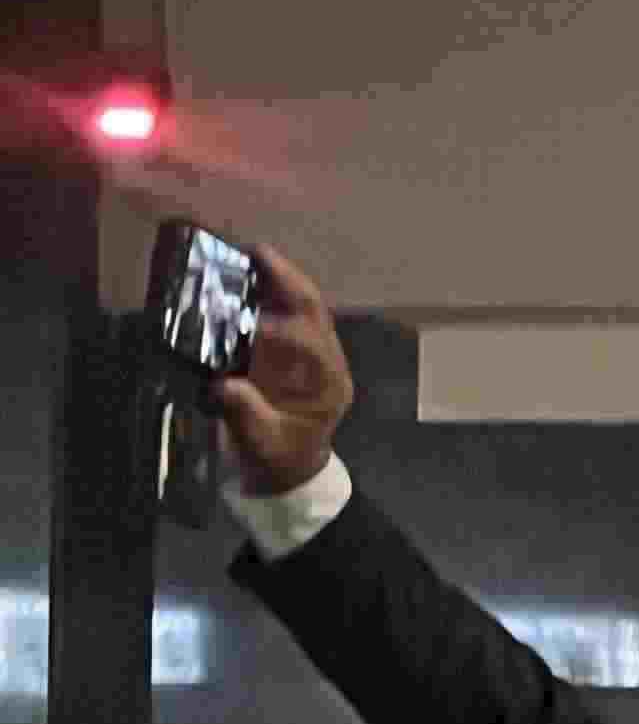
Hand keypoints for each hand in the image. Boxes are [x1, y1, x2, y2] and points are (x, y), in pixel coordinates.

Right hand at [207, 241, 355, 496]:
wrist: (286, 471)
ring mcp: (311, 353)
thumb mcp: (262, 446)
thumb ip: (246, 416)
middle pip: (314, 312)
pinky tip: (240, 276)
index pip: (314, 345)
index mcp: (328, 386)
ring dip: (278, 278)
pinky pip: (284, 312)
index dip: (284, 329)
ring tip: (246, 253)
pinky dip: (265, 292)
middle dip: (288, 280)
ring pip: (303, 305)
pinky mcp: (291, 350)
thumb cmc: (279, 459)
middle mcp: (326, 362)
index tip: (251, 321)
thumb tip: (224, 386)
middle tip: (256, 252)